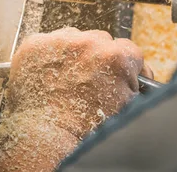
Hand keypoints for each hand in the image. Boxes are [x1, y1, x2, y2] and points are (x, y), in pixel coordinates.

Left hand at [6, 28, 151, 138]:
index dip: (124, 66)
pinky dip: (50, 55)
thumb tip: (140, 74)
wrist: (44, 137)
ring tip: (67, 78)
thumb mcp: (125, 107)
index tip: (118, 76)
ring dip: (75, 52)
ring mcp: (60, 42)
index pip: (130, 50)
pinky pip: (49, 42)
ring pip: (75, 38)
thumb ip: (135, 83)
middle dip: (99, 57)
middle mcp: (89, 43)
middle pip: (102, 41)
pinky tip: (50, 74)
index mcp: (116, 58)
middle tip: (90, 80)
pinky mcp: (35, 44)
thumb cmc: (84, 129)